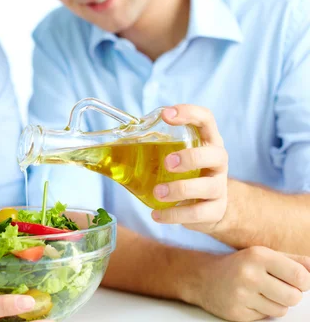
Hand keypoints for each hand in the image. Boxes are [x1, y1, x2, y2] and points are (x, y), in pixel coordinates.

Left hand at [151, 104, 228, 232]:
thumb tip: (108, 145)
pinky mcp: (215, 210)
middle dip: (190, 157)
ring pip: (208, 187)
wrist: (207, 206)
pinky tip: (157, 214)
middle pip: (215, 154)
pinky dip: (175, 215)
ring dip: (180, 189)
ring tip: (157, 192)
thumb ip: (152, 146)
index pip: (205, 118)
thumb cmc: (183, 173)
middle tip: (167, 163)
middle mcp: (217, 161)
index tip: (166, 114)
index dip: (189, 113)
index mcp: (206, 140)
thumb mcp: (173, 155)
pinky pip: (198, 213)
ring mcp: (219, 186)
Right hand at [191, 247, 309, 320]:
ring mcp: (242, 295)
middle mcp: (249, 274)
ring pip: (282, 309)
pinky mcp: (237, 313)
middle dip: (290, 294)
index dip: (302, 281)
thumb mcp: (263, 255)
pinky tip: (249, 300)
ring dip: (276, 303)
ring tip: (260, 293)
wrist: (202, 277)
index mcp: (258, 256)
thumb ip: (293, 260)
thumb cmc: (238, 265)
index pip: (301, 276)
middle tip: (276, 287)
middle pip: (294, 296)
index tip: (294, 279)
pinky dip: (261, 310)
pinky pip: (265, 317)